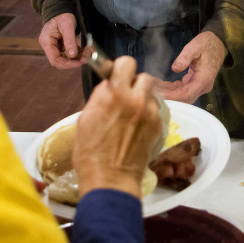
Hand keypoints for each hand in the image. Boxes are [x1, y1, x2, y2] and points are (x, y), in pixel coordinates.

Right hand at [38, 13, 82, 68]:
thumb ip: (69, 40)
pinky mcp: (61, 45)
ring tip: (89, 53)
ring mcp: (55, 46)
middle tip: (87, 58)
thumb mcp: (67, 25)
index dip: (67, 64)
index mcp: (46, 41)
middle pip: (60, 61)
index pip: (55, 60)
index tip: (79, 63)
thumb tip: (72, 55)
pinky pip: (69, 53)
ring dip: (78, 57)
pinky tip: (86, 50)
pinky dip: (78, 53)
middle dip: (74, 61)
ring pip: (66, 58)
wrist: (62, 8)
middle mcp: (49, 46)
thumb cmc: (62, 15)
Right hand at [74, 56, 161, 198]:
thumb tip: (108, 86)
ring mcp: (150, 112)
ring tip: (132, 113)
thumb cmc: (90, 152)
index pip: (126, 63)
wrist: (111, 179)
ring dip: (142, 98)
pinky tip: (137, 127)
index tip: (116, 77)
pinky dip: (147, 114)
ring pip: (151, 94)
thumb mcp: (85, 119)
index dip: (120, 69)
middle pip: (143, 76)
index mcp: (114, 93)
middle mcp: (135, 99)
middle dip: (134, 83)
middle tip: (125, 96)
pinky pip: (154, 110)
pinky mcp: (158, 126)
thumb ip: (100, 97)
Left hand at [155, 31, 225, 103]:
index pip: (186, 93)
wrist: (217, 43)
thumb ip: (185, 57)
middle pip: (184, 98)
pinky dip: (172, 89)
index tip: (159, 95)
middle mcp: (203, 86)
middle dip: (167, 96)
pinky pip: (183, 90)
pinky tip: (162, 84)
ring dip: (169, 93)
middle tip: (151, 91)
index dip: (172, 96)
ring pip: (183, 96)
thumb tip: (175, 68)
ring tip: (154, 86)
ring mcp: (200, 86)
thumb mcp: (195, 46)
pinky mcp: (196, 84)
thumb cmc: (207, 44)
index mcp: (204, 78)